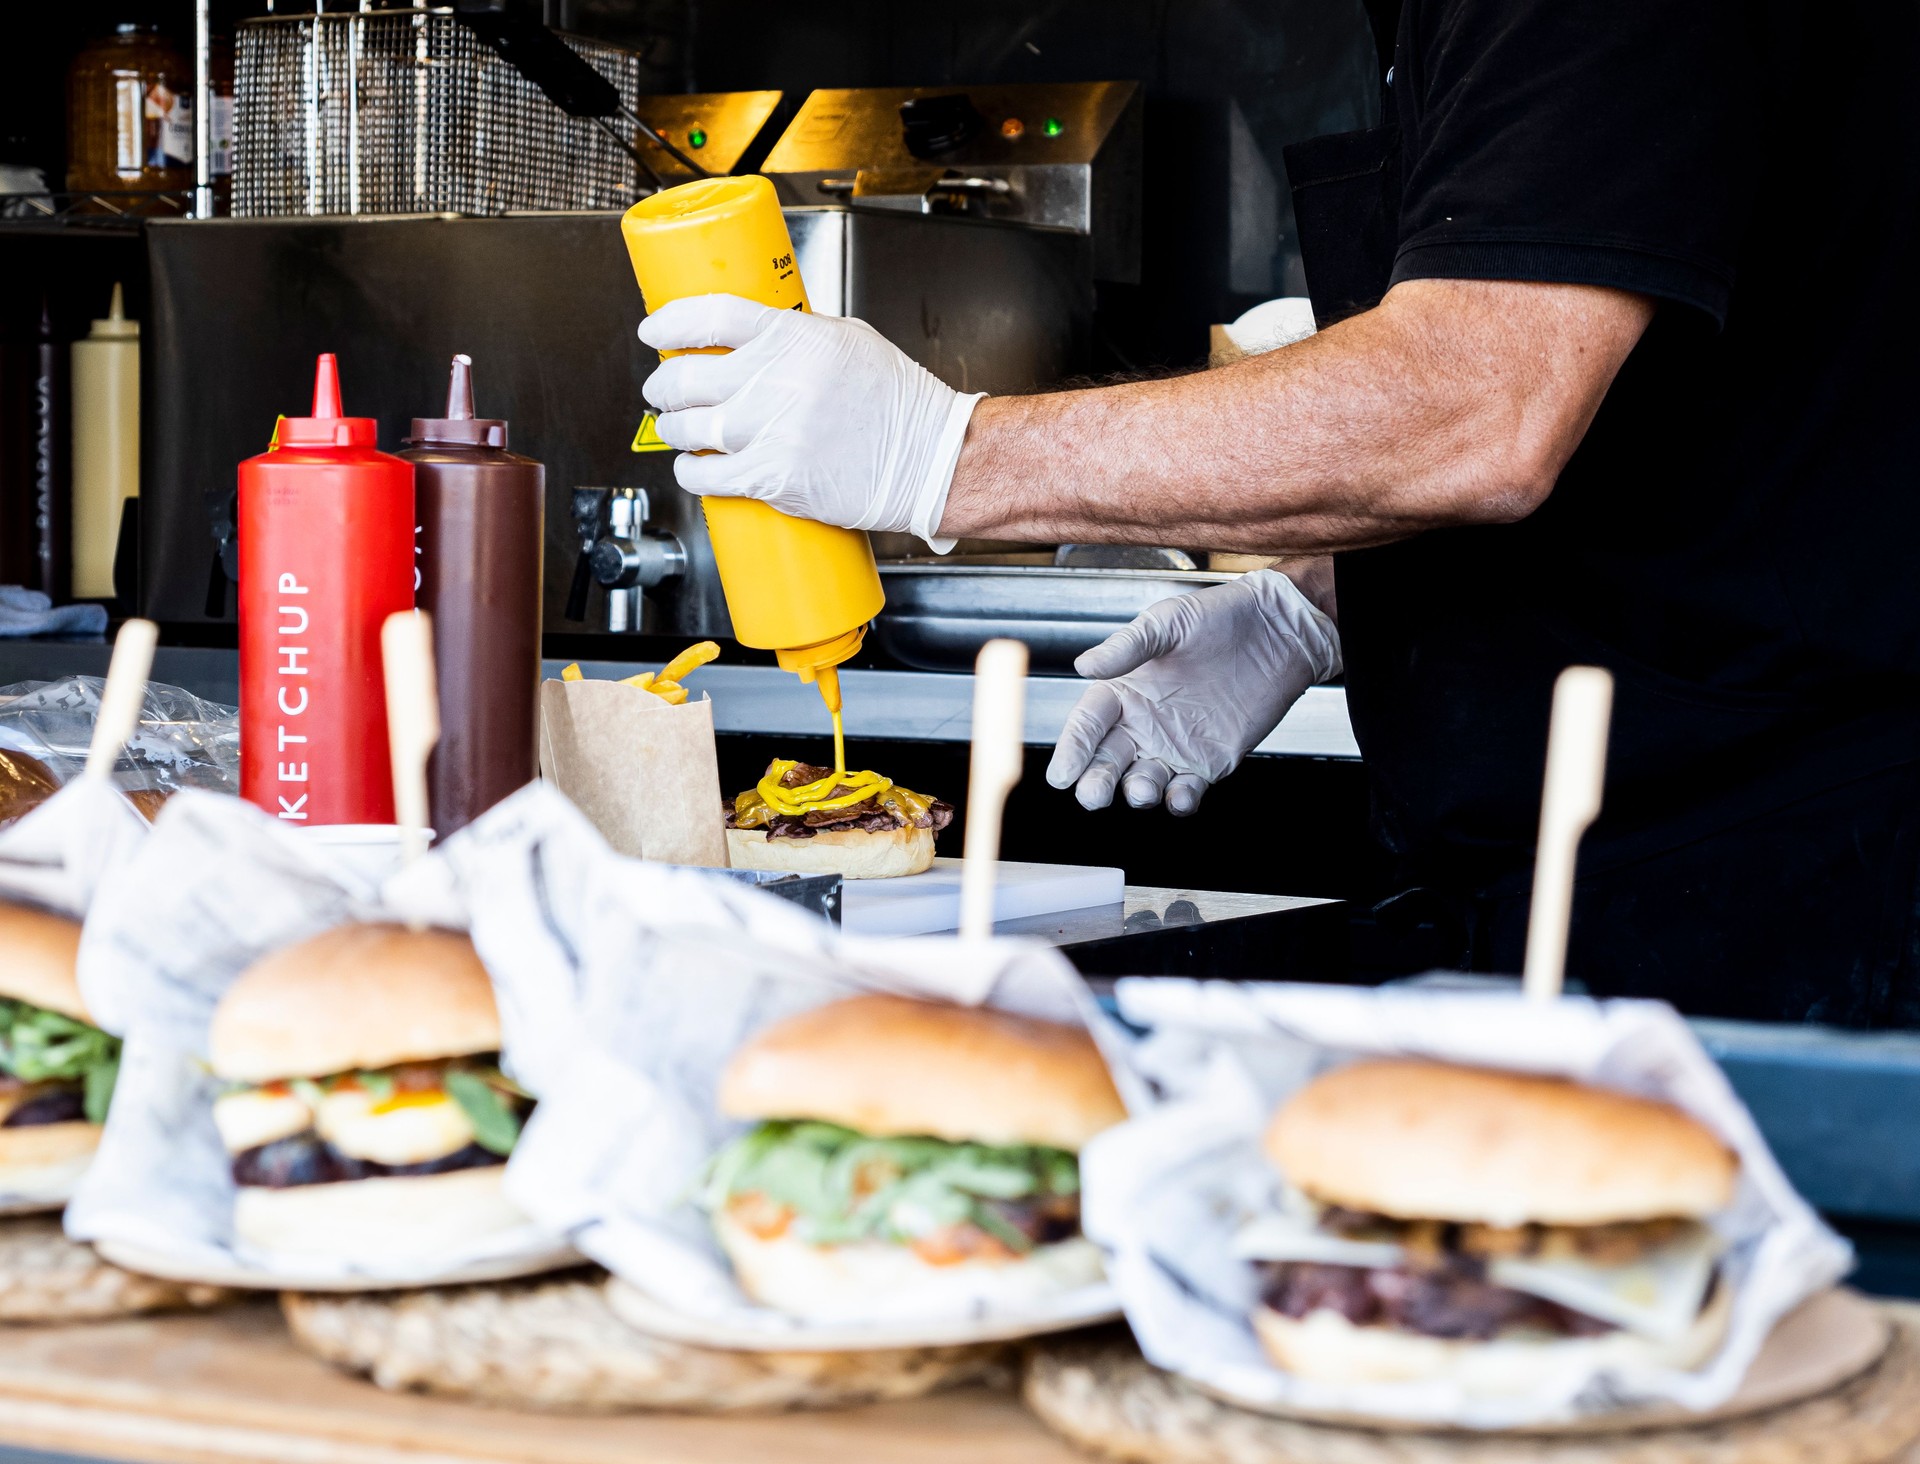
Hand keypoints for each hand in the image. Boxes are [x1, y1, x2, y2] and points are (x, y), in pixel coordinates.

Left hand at [640, 295, 984, 545]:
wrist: (930, 460)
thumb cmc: (899, 403)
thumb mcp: (849, 341)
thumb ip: (797, 336)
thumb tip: (750, 340)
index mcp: (794, 336)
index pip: (710, 315)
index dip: (670, 321)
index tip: (654, 329)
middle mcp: (775, 379)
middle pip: (685, 374)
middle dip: (663, 383)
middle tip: (662, 388)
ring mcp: (770, 430)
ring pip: (686, 426)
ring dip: (671, 428)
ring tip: (677, 428)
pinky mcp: (772, 478)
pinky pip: (705, 474)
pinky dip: (689, 470)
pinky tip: (692, 465)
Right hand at [1045, 569, 1340, 814]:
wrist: (1276, 630)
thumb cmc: (1219, 617)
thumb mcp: (1166, 623)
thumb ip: (1126, 648)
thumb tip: (1084, 666)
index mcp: (1124, 690)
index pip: (1087, 725)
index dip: (1073, 749)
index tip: (1062, 774)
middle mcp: (1142, 723)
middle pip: (1107, 762)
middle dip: (1096, 782)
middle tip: (1092, 795)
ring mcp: (1174, 746)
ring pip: (1142, 782)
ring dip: (1137, 793)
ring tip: (1141, 790)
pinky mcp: (1208, 762)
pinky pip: (1185, 791)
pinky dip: (1179, 801)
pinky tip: (1179, 796)